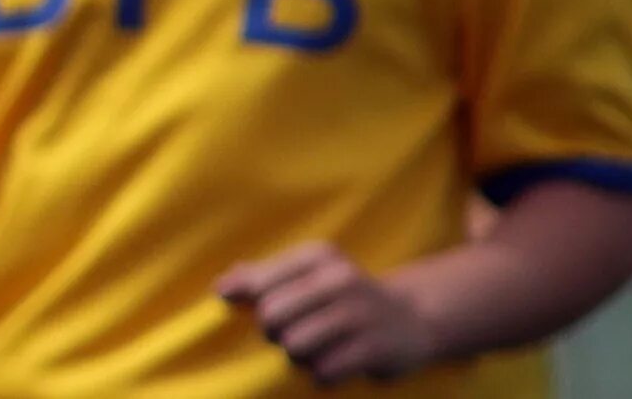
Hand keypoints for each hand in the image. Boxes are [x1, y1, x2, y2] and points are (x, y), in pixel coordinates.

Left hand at [218, 241, 438, 385]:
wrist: (411, 317)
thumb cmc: (342, 296)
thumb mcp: (308, 274)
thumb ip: (263, 277)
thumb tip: (221, 288)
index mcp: (318, 256)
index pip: (261, 283)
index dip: (252, 305)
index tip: (262, 313)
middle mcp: (339, 279)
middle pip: (272, 316)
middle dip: (273, 334)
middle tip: (289, 337)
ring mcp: (359, 314)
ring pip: (295, 345)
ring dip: (296, 357)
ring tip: (309, 352)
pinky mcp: (374, 348)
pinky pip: (324, 371)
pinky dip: (320, 375)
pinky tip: (330, 368)